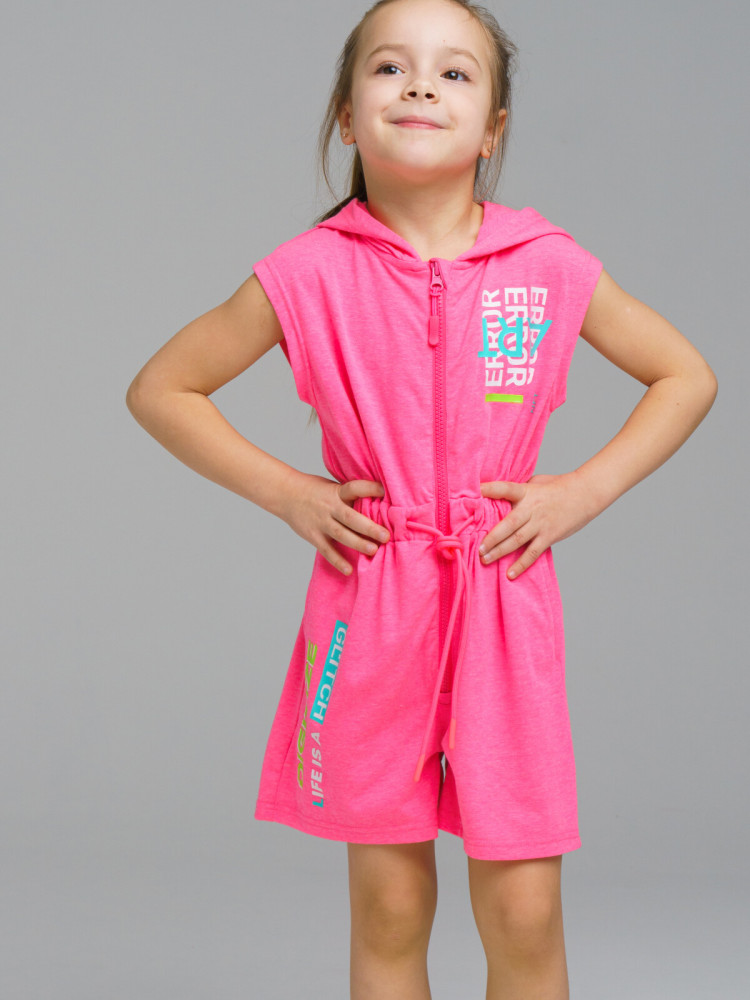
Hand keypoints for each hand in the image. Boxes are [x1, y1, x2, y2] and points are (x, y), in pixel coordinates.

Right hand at [279, 474, 390, 575]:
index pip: (354, 488)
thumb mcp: (333, 486)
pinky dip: (337, 561)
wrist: (285, 494)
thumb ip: (351, 496)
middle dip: (369, 527)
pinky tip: (349, 570)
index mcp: (337, 492)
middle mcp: (329, 507)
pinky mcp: (313, 536)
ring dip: (358, 543)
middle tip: (386, 536)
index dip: (369, 488)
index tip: (384, 490)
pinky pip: (327, 550)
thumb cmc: (315, 491)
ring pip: (341, 534)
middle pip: (350, 517)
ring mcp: (321, 522)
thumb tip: (380, 501)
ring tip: (374, 550)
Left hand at [478, 472, 595, 578]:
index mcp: (526, 491)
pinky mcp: (549, 536)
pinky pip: (533, 553)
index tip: (474, 492)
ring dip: (499, 551)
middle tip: (477, 547)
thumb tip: (498, 495)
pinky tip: (509, 574)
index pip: (505, 488)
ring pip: (517, 540)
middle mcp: (532, 508)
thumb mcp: (537, 481)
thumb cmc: (559, 486)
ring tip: (484, 560)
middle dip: (491, 537)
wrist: (585, 494)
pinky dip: (521, 564)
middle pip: (507, 524)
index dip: (489, 489)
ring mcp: (540, 524)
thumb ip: (519, 489)